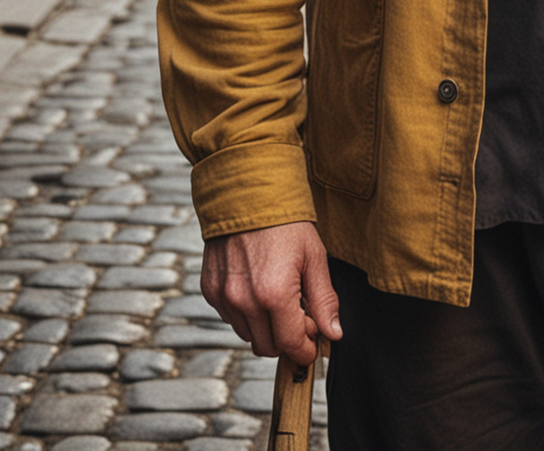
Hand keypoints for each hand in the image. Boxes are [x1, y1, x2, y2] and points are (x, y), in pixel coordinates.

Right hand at [201, 220, 341, 364]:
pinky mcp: (210, 290)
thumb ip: (324, 300)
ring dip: (266, 327)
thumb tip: (334, 333)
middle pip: (268, 347)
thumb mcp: (314, 258)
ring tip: (280, 298)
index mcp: (274, 294)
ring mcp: (224, 297)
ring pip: (248, 335)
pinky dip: (246, 313)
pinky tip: (259, 289)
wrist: (248, 194)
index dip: (306, 349)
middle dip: (287, 339)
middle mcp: (245, 301)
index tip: (314, 343)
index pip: (291, 344)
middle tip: (301, 317)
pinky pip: (231, 318)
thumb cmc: (285, 223)